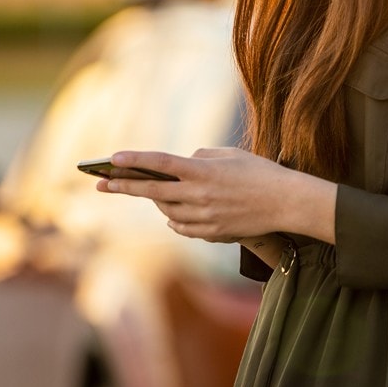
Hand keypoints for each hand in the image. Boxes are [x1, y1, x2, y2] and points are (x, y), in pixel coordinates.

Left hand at [95, 148, 335, 244]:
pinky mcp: (211, 231)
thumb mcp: (231, 154)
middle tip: (102, 184)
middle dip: (124, 186)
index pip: (161, 163)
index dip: (135, 160)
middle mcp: (199, 194)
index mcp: (203, 170)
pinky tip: (173, 214)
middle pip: (153, 190)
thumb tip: (182, 164)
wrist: (285, 202)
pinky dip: (175, 219)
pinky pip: (182, 227)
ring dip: (157, 201)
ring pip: (167, 211)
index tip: (113, 158)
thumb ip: (201, 157)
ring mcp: (204, 216)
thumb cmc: (260, 173)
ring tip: (150, 194)